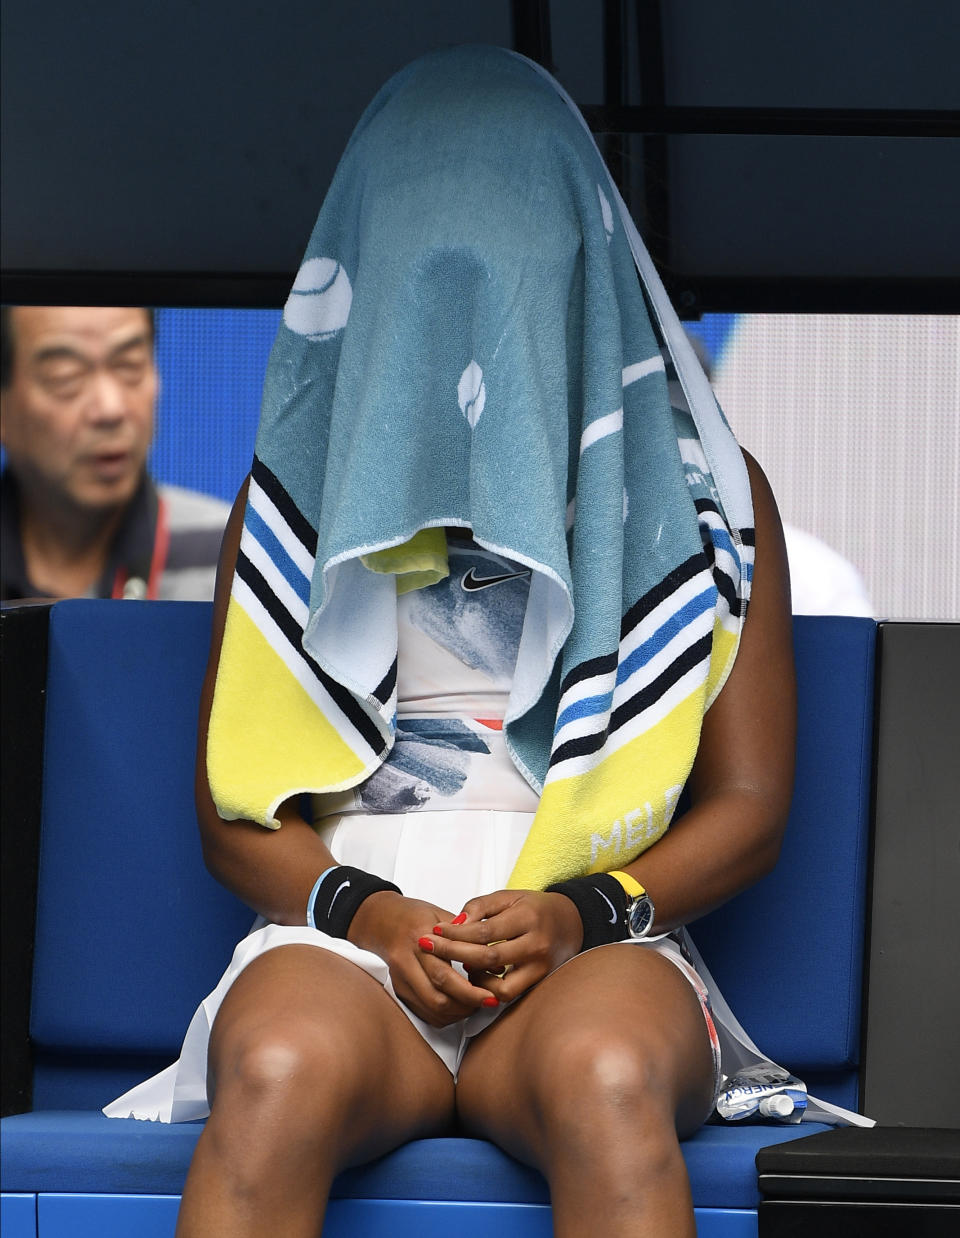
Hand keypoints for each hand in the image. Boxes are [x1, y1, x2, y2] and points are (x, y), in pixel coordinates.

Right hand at [348, 891, 496, 1027]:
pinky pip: (423, 1012)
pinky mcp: (398, 989)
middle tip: (488, 1002)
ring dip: (457, 1013)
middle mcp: (406, 962)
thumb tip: (495, 962)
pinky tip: (458, 1006)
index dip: (470, 990)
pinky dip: (444, 1015)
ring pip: (430, 1009)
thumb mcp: (440, 915)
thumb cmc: (412, 914)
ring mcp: (399, 978)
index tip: (491, 995)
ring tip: (476, 1004)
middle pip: (437, 997)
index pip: (445, 974)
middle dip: (467, 1005)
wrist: (379, 919)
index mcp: (417, 939)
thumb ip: (467, 936)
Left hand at [421, 889, 583, 1005]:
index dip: (455, 933)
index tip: (434, 932)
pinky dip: (488, 988)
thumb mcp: (508, 896)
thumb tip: (455, 924)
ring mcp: (540, 967)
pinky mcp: (539, 982)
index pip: (484, 931)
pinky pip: (509, 994)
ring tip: (459, 965)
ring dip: (473, 979)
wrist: (571, 922)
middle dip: (452, 954)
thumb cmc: (535, 907)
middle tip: (428, 948)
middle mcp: (536, 945)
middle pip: (487, 957)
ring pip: (499, 986)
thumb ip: (479, 907)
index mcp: (528, 917)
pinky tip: (477, 976)